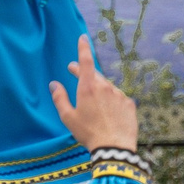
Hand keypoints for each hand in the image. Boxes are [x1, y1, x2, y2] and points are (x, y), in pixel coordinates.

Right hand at [50, 37, 140, 151]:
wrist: (114, 146)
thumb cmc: (87, 132)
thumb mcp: (68, 117)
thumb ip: (59, 98)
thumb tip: (54, 84)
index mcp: (88, 88)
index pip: (86, 62)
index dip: (83, 48)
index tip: (83, 38)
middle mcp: (105, 87)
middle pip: (94, 74)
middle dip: (83, 71)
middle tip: (74, 70)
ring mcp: (119, 94)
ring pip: (106, 87)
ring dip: (98, 89)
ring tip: (90, 100)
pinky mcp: (129, 103)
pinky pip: (117, 98)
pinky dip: (110, 100)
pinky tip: (106, 112)